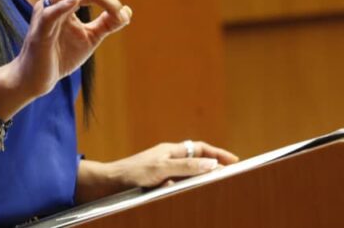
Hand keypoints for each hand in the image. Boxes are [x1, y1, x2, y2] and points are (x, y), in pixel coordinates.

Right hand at [12, 0, 132, 97]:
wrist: (36, 80)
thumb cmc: (60, 56)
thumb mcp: (90, 38)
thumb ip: (106, 24)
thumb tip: (127, 12)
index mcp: (66, 5)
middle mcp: (55, 4)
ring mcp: (45, 16)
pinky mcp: (39, 31)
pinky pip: (50, 15)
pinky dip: (62, 6)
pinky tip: (76, 0)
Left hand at [76, 141, 239, 202]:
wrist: (108, 184)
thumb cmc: (132, 174)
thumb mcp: (161, 169)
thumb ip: (186, 167)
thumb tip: (211, 164)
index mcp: (170, 151)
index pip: (199, 149)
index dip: (218, 154)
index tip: (235, 161)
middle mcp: (167, 159)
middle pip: (196, 161)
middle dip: (213, 167)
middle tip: (229, 176)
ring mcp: (162, 171)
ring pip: (188, 174)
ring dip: (200, 179)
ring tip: (214, 187)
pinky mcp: (156, 183)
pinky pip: (177, 185)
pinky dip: (186, 189)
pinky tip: (189, 196)